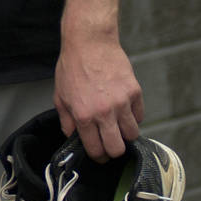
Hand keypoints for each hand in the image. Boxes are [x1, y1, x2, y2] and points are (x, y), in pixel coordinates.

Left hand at [55, 29, 143, 160]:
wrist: (90, 42)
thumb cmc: (73, 66)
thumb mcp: (60, 96)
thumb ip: (67, 121)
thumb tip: (73, 138)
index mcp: (84, 116)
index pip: (96, 150)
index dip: (98, 157)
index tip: (100, 156)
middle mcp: (104, 113)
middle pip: (117, 149)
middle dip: (113, 151)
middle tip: (111, 145)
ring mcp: (122, 103)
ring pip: (132, 135)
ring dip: (125, 134)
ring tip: (118, 126)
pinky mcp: (134, 92)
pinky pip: (139, 116)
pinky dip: (133, 117)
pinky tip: (124, 110)